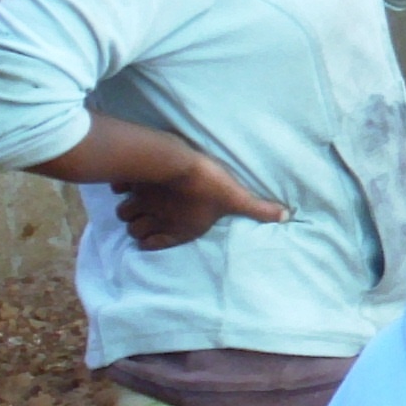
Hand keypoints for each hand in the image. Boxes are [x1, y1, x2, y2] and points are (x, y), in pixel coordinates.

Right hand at [111, 148, 288, 251]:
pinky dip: (122, 186)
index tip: (151, 236)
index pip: (151, 243)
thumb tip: (286, 216)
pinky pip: (118, 186)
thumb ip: (259, 209)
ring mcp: (139, 199)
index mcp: (176, 227)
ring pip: (123, 211)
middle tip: (146, 216)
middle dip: (138, 225)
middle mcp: (153, 217)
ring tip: (138, 202)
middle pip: (134, 228)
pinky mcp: (130, 180)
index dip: (151, 240)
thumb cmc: (209, 185)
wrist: (177, 162)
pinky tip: (130, 181)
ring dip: (129, 208)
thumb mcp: (237, 198)